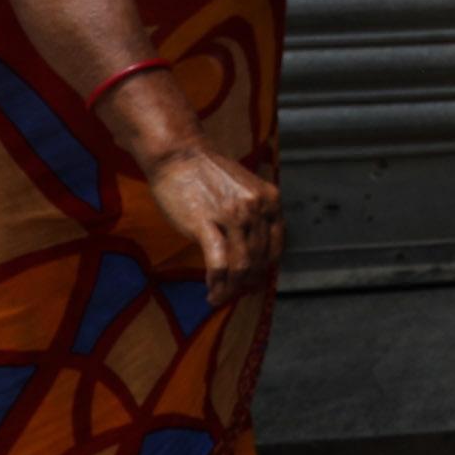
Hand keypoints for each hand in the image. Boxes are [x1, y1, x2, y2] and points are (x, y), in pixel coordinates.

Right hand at [99, 64, 282, 303]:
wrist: (179, 156)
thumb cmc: (208, 175)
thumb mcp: (245, 190)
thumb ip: (255, 216)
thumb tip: (254, 254)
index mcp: (270, 199)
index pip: (276, 246)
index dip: (266, 269)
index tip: (255, 281)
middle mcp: (256, 208)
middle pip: (259, 259)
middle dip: (248, 283)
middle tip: (235, 294)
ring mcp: (232, 216)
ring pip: (241, 266)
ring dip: (231, 289)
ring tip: (220, 298)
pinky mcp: (206, 224)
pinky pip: (218, 263)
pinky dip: (217, 283)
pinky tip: (211, 291)